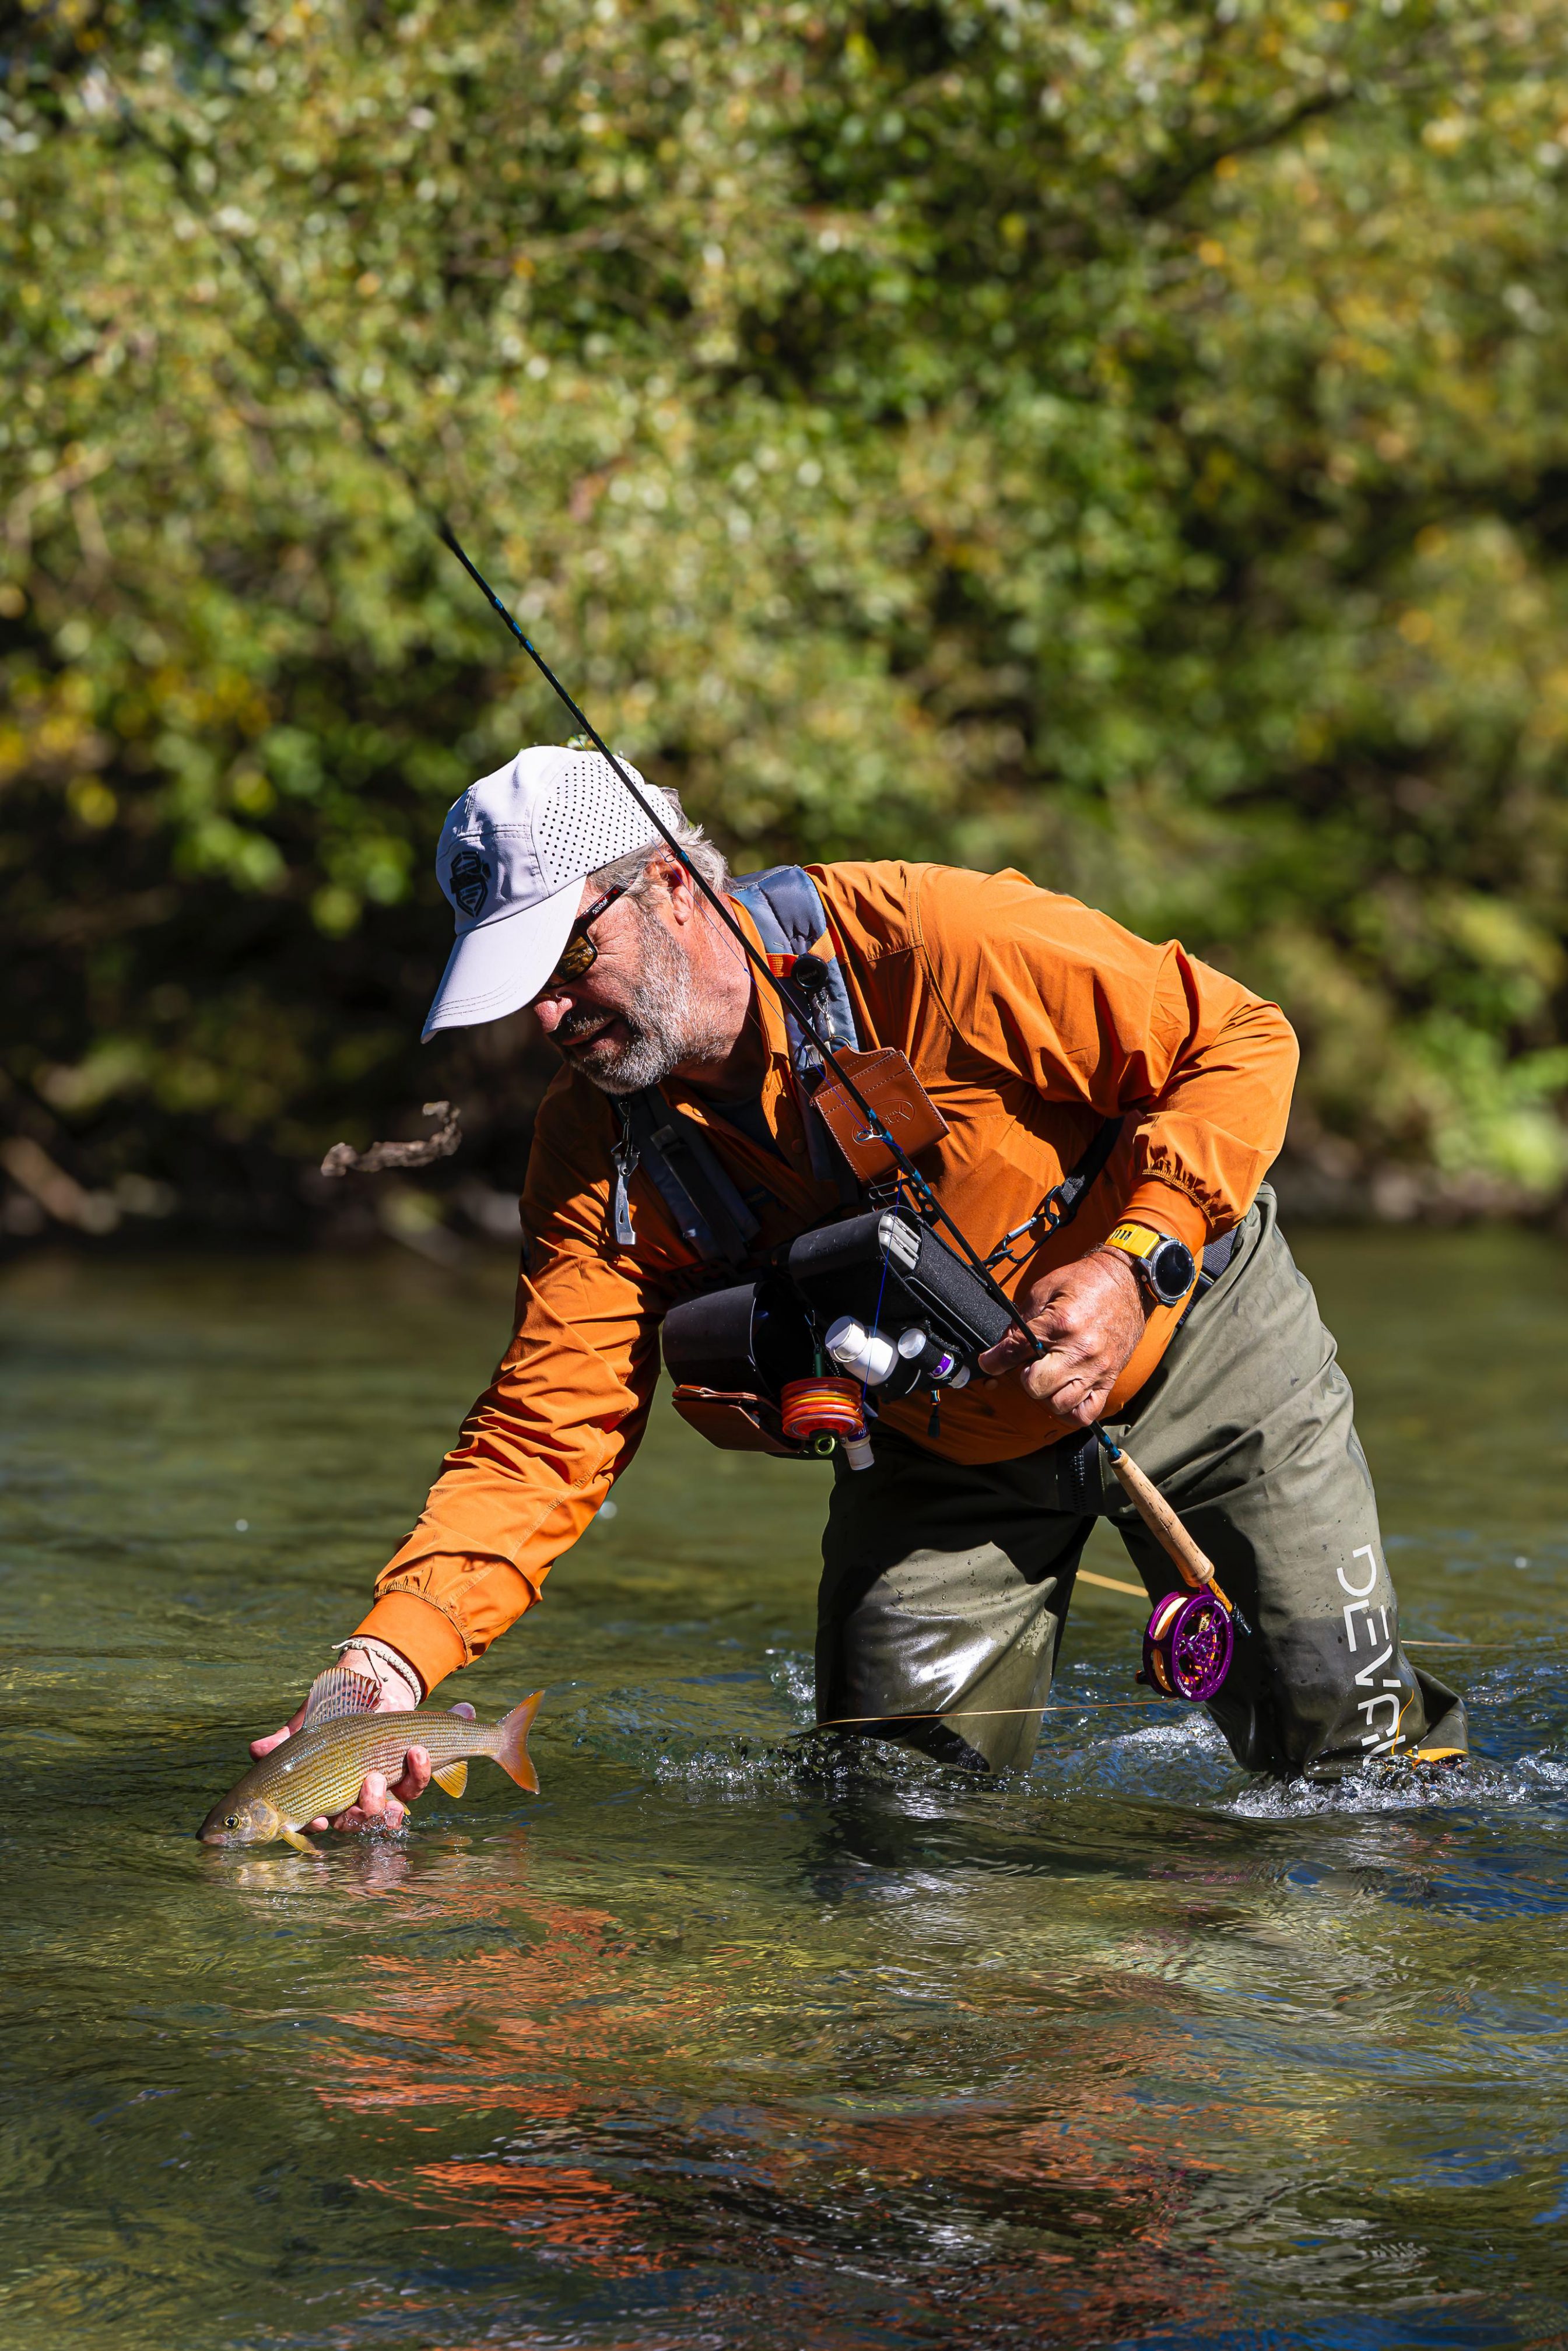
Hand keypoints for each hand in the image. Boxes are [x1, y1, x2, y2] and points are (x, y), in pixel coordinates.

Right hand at [250, 1644, 443, 1831]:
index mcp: (323, 1792)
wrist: (373, 1687)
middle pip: (356, 1823)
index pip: (315, 1821)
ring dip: (389, 1797)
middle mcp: (352, 1798)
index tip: (319, 1820)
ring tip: (385, 1770)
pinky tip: (418, 1751)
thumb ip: (284, 1738)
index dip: (315, 1826)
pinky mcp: (408, 1776)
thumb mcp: (308, 1721)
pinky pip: (415, 1787)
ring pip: (386, 1812)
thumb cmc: (333, 1709)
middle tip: (369, 1781)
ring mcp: (381, 1789)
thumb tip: (256, 1749)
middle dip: (363, 1812)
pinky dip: (419, 1772)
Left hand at [976, 1246, 1150, 1424]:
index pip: (1016, 1351)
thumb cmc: (1085, 1282)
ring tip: (1048, 1377)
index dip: (994, 1360)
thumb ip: (1021, 1321)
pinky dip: (1070, 1410)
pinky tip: (1064, 1393)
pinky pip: (1086, 1413)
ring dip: (1046, 1395)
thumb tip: (1000, 1350)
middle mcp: (1080, 1350)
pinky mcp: (1109, 1379)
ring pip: (1058, 1404)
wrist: (1127, 1282)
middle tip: (1029, 1364)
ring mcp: (1097, 1368)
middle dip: (1025, 1377)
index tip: (988, 1363)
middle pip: (1035, 1386)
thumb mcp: (1045, 1290)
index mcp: (1061, 1323)